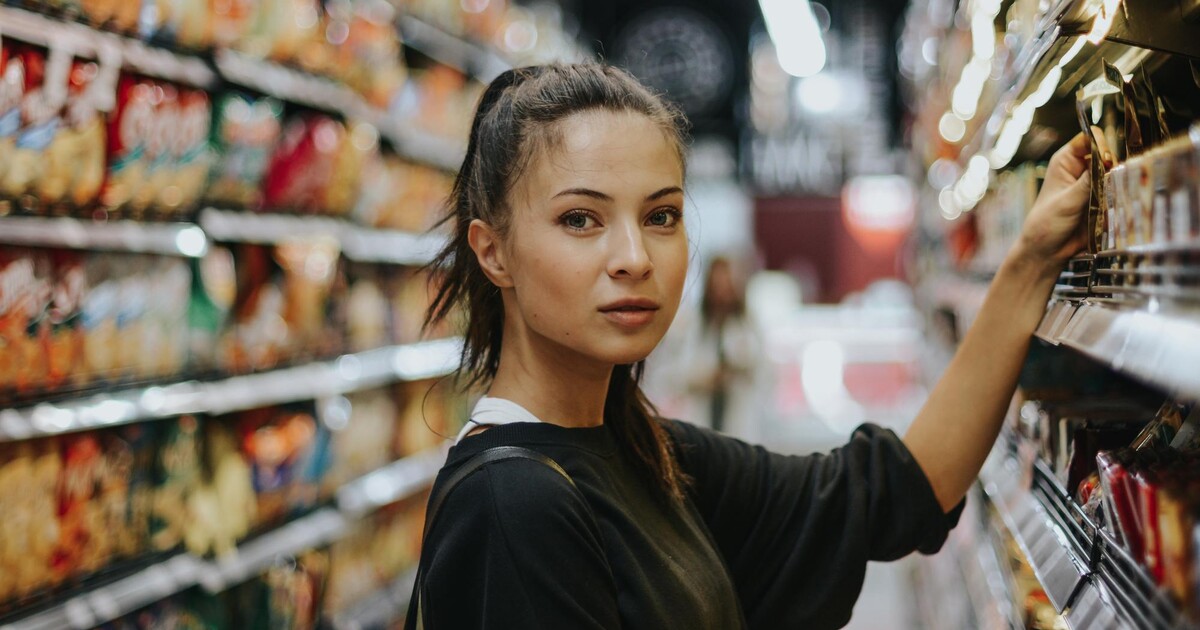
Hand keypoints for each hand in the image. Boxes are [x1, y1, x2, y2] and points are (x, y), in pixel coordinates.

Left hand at [1015, 128, 1112, 271]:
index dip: (1100, 145)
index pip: (1089, 139)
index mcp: (1066, 161)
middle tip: (1111, 182)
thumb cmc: (1047, 224)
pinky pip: (1119, 191)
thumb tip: (1108, 164)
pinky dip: (1122, 196)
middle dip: (1113, 166)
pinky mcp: (1103, 199)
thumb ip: (1087, 183)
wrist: (1048, 251)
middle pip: (1108, 154)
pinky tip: (1119, 205)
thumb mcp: (1066, 202)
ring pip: (1116, 173)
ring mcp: (1093, 184)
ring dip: (1119, 182)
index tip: (1106, 160)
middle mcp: (1081, 169)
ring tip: (1114, 196)